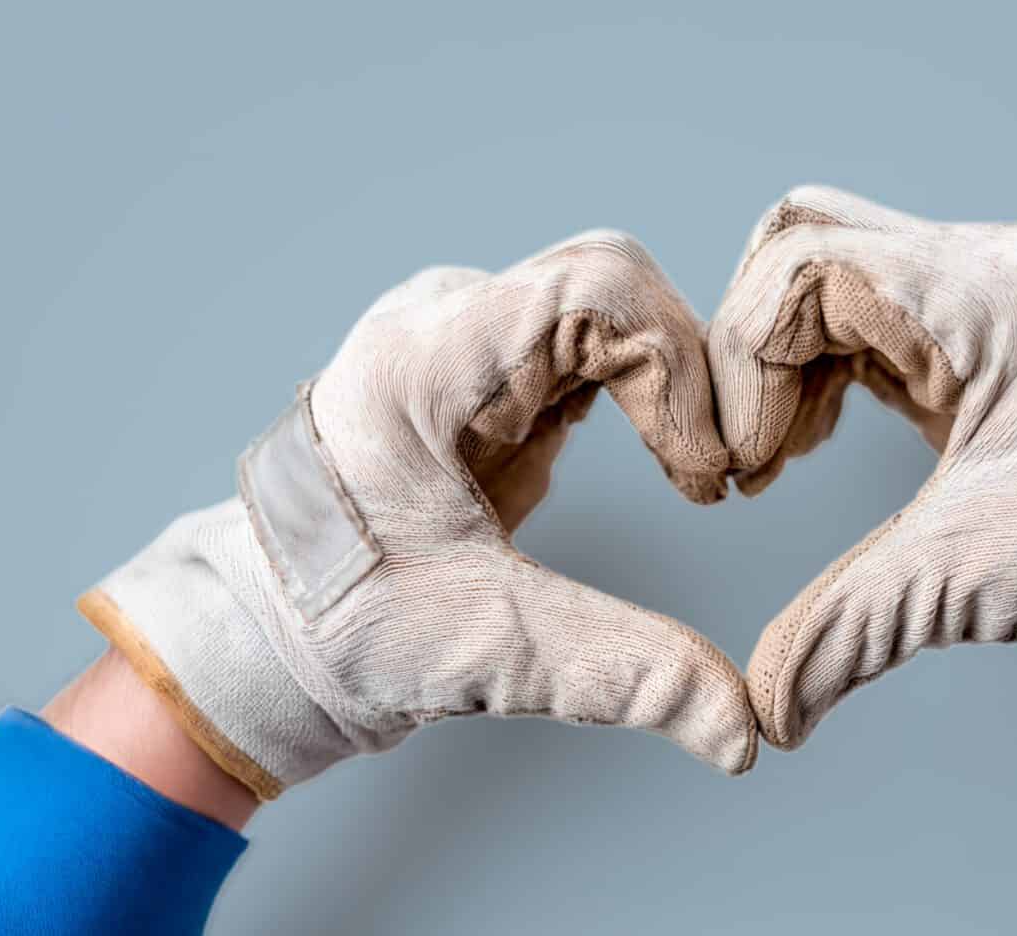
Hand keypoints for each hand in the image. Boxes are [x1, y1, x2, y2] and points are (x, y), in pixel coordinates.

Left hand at [80, 231, 756, 798]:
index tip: (706, 477)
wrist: (272, 629)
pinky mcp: (483, 373)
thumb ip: (620, 675)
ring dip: (669, 382)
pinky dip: (647, 396)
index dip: (679, 371)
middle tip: (725, 475)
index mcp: (418, 362)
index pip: (593, 290)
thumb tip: (744, 733)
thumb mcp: (486, 649)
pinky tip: (668, 470)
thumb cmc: (346, 628)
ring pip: (606, 308)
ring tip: (703, 477)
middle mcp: (437, 323)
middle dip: (688, 370)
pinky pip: (591, 346)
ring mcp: (459, 338)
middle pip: (609, 284)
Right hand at [702, 186, 1016, 748]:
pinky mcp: (993, 317)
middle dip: (752, 346)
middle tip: (750, 448)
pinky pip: (874, 300)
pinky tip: (817, 439)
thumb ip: (848, 631)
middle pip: (807, 239)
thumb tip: (768, 711)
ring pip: (835, 261)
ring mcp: (995, 282)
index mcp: (991, 299)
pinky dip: (824, 363)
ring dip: (784, 355)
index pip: (806, 266)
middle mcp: (992, 264)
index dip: (745, 362)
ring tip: (779, 455)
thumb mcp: (972, 579)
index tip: (747, 462)